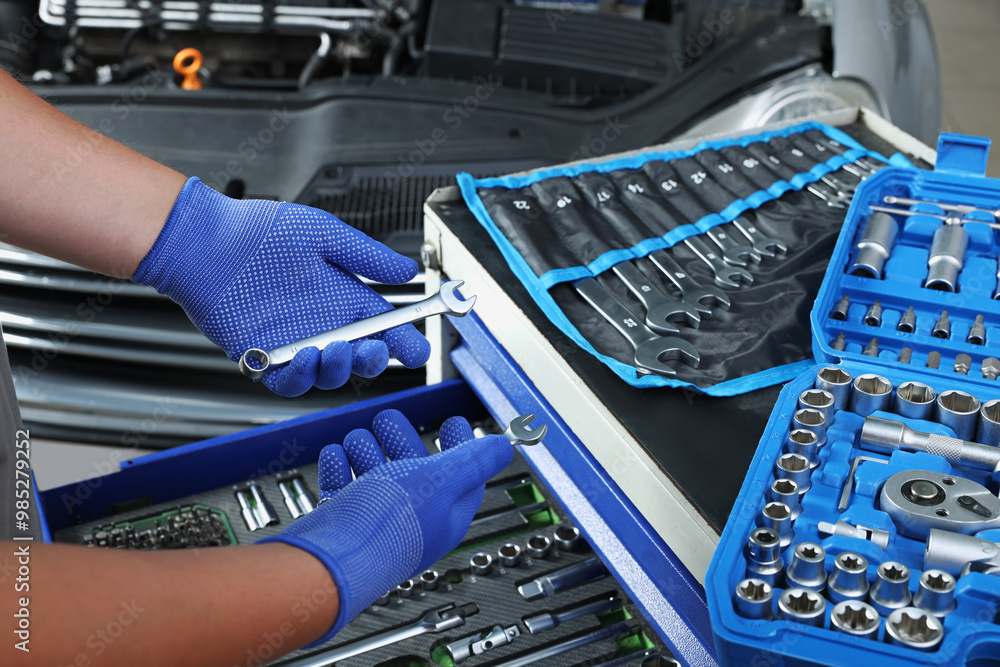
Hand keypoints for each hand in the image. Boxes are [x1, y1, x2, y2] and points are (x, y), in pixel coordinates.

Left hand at [132, 177, 430, 395]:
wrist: (205, 241)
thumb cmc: (258, 231)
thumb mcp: (324, 233)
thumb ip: (366, 255)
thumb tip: (407, 269)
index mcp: (344, 298)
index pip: (385, 328)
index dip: (404, 342)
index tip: (417, 347)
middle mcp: (324, 325)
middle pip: (363, 358)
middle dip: (376, 360)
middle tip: (376, 348)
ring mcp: (295, 344)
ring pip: (330, 375)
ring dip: (341, 368)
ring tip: (339, 348)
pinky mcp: (265, 358)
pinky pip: (290, 381)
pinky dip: (302, 376)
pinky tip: (305, 356)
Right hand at [259, 409, 512, 644]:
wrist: (332, 560)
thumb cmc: (389, 526)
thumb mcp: (444, 480)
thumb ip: (475, 461)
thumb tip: (504, 448)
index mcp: (444, 512)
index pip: (462, 477)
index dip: (460, 445)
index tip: (452, 423)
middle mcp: (412, 519)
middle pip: (413, 471)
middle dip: (401, 440)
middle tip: (389, 420)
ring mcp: (376, 522)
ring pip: (374, 477)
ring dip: (366, 450)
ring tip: (358, 437)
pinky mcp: (343, 524)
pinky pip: (342, 490)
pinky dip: (339, 468)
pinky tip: (336, 455)